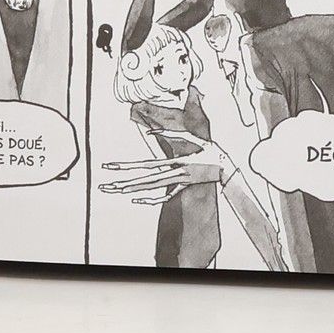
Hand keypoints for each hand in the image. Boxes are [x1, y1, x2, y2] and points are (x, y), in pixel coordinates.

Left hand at [97, 130, 229, 203]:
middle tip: (105, 186)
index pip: (147, 166)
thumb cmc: (212, 150)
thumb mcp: (196, 137)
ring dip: (132, 189)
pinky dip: (150, 200)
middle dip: (124, 182)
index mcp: (177, 163)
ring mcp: (179, 183)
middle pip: (145, 181)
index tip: (111, 167)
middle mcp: (175, 175)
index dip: (128, 167)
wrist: (229, 169)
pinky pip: (164, 196)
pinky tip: (137, 200)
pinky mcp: (182, 187)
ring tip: (115, 190)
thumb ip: (173, 132)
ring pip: (151, 189)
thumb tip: (149, 133)